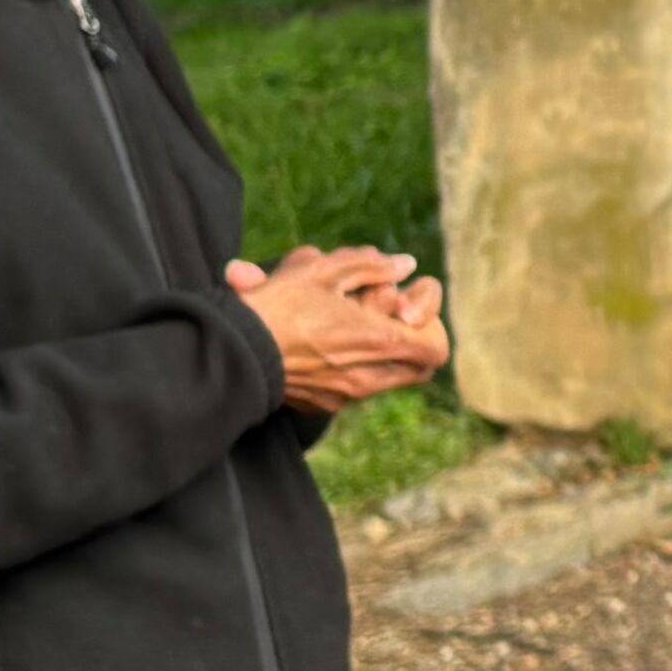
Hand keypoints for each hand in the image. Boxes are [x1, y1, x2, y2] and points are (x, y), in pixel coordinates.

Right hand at [227, 246, 449, 414]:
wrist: (234, 352)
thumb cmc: (278, 305)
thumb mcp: (324, 271)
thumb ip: (372, 266)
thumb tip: (406, 265)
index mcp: (376, 342)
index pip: (437, 349)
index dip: (430, 323)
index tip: (404, 306)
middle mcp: (368, 377)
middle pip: (421, 368)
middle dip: (413, 340)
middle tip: (387, 315)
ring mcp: (348, 396)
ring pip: (391, 378)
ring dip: (385, 354)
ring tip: (355, 327)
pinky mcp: (326, 405)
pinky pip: (359, 388)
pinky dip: (358, 368)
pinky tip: (329, 345)